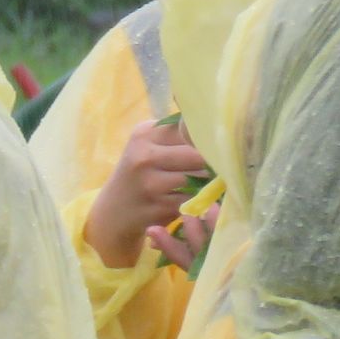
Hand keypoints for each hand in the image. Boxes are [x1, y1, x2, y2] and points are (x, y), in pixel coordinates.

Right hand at [84, 114, 213, 270]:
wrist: (114, 211)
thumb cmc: (140, 172)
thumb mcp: (147, 144)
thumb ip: (177, 132)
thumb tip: (219, 127)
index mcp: (144, 134)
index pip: (190, 129)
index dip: (209, 138)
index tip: (221, 145)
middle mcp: (143, 157)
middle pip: (198, 155)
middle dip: (215, 162)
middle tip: (225, 165)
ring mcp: (150, 185)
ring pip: (199, 179)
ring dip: (211, 182)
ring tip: (216, 181)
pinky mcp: (158, 209)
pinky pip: (193, 201)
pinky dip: (202, 200)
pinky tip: (202, 199)